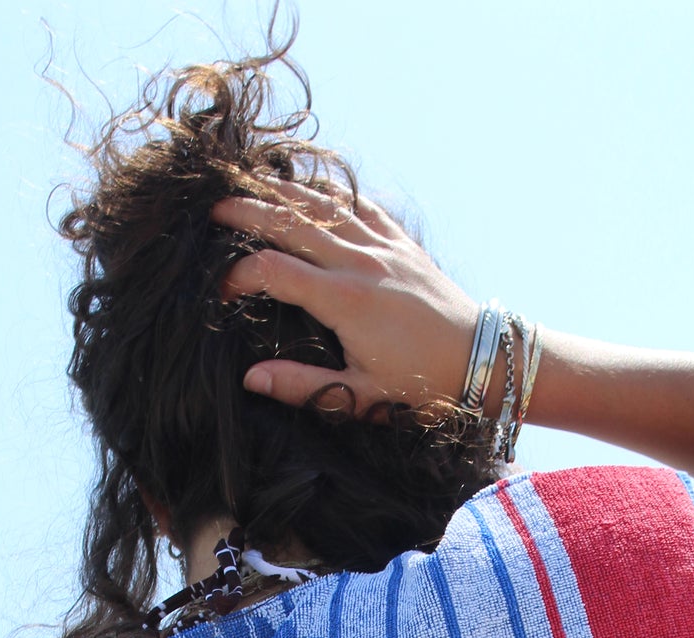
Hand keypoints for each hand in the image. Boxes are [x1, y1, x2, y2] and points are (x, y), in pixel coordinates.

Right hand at [212, 183, 478, 414]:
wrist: (482, 360)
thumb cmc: (422, 386)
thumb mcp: (360, 396)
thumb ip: (304, 387)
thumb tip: (252, 379)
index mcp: (344, 301)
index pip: (273, 271)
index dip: (239, 275)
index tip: (222, 290)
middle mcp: (360, 263)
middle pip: (289, 222)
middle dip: (246, 211)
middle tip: (212, 210)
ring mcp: (382, 246)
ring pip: (322, 204)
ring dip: (281, 191)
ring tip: (248, 184)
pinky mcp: (401, 242)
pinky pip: (357, 203)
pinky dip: (329, 192)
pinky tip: (309, 187)